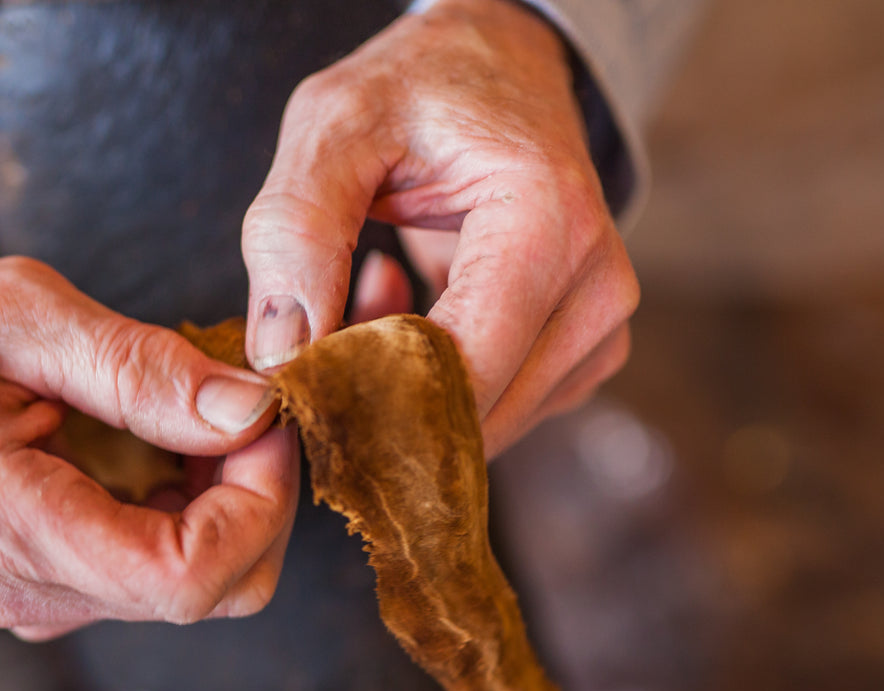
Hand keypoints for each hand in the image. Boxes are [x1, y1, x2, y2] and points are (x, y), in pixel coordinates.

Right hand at [0, 258, 296, 637]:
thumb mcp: (17, 312)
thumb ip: (138, 367)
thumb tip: (250, 410)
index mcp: (2, 521)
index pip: (185, 577)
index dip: (258, 501)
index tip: (261, 414)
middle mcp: (20, 587)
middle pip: (210, 593)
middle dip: (257, 499)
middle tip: (242, 402)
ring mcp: (31, 602)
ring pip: (193, 588)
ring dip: (224, 500)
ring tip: (187, 409)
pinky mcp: (43, 591)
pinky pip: (153, 573)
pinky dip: (186, 510)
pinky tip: (155, 442)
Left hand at [242, 0, 637, 457]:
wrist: (495, 69)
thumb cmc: (416, 90)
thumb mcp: (334, 125)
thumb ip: (297, 230)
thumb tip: (284, 355)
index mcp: (549, 223)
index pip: (462, 371)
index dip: (369, 396)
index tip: (300, 379)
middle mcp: (596, 288)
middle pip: (475, 416)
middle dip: (381, 399)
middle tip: (326, 321)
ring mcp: (599, 331)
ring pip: (480, 427)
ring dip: (406, 390)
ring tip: (375, 287)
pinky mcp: (581, 358)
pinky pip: (495, 414)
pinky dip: (437, 388)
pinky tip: (412, 311)